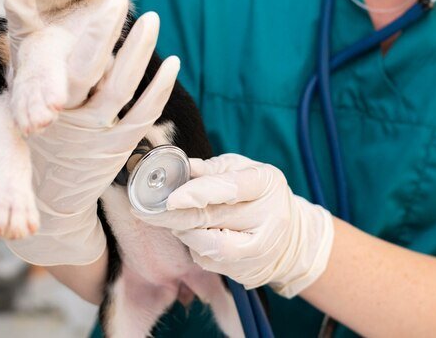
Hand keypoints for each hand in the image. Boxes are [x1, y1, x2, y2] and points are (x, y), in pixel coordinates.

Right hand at [0, 0, 179, 264]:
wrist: (49, 205)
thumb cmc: (20, 147)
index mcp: (32, 106)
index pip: (40, 62)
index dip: (41, 30)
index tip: (61, 0)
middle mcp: (65, 120)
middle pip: (88, 69)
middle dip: (104, 32)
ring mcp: (96, 134)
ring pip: (121, 86)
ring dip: (139, 51)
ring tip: (152, 19)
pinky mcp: (120, 145)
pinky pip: (144, 112)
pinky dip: (159, 86)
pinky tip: (172, 61)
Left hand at [134, 153, 334, 297]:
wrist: (292, 237)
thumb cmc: (258, 195)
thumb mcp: (242, 170)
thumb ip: (210, 170)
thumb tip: (177, 166)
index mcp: (266, 183)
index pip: (231, 188)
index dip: (199, 193)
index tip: (170, 197)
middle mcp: (268, 217)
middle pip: (212, 218)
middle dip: (172, 216)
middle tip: (143, 210)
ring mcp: (260, 248)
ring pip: (209, 246)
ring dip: (183, 233)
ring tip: (174, 222)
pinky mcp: (248, 271)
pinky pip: (210, 262)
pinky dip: (194, 249)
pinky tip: (194, 237)